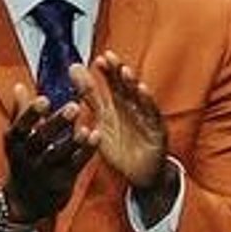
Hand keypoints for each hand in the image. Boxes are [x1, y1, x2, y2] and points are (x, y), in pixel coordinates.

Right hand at [0, 78, 94, 224]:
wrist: (24, 201)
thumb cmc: (24, 160)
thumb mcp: (18, 138)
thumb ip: (21, 112)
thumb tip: (19, 86)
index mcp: (15, 141)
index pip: (20, 126)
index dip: (31, 113)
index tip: (44, 99)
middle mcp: (26, 157)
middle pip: (41, 139)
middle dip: (57, 123)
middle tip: (74, 106)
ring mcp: (43, 171)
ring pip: (58, 154)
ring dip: (73, 141)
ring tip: (85, 127)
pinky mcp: (61, 182)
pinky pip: (75, 165)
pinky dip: (86, 151)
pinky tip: (97, 136)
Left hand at [73, 52, 176, 217]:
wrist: (141, 174)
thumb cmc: (121, 145)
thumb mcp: (102, 120)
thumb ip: (89, 96)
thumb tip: (73, 67)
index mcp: (118, 105)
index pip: (111, 84)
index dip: (105, 71)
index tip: (97, 59)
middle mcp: (133, 108)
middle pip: (125, 86)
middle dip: (117, 71)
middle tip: (108, 57)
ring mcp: (146, 118)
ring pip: (139, 98)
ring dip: (132, 85)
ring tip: (124, 72)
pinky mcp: (157, 131)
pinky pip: (152, 116)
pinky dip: (148, 103)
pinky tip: (142, 91)